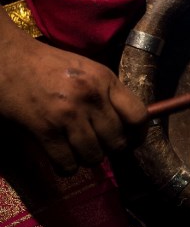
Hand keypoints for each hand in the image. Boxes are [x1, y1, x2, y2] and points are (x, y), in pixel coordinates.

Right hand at [0, 33, 146, 174]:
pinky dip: (67, 167)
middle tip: (99, 144)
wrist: (7, 58)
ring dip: (88, 159)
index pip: (138, 116)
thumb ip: (108, 92)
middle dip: (110, 148)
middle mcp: (91, 97)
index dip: (139, 134)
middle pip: (117, 142)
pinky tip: (62, 158)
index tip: (132, 140)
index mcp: (105, 80)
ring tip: (79, 150)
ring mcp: (68, 115)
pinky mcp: (44, 130)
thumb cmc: (48, 64)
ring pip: (94, 156)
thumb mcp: (88, 69)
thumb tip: (128, 124)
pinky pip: (67, 164)